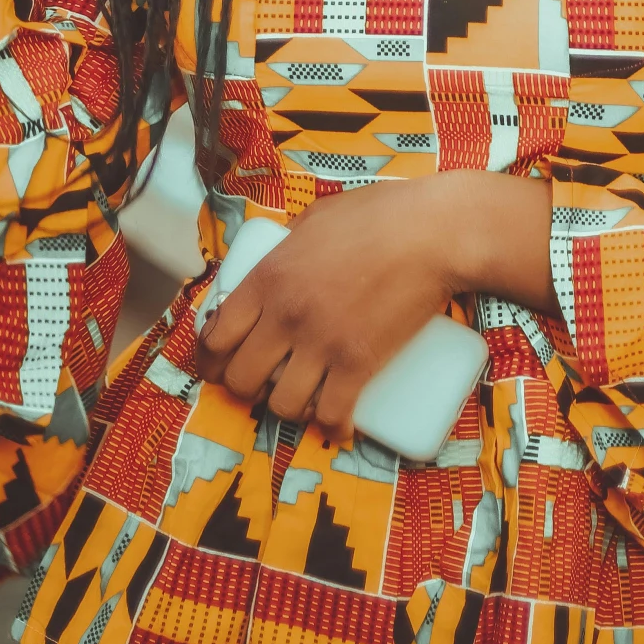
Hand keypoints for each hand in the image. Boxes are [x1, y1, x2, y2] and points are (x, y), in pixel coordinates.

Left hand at [196, 172, 554, 436]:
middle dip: (245, 389)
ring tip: (302, 399)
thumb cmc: (377, 215)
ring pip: (281, 405)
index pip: (216, 336)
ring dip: (288, 409)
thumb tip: (277, 262)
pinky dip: (333, 428)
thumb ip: (288, 245)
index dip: (211, 359)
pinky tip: (339, 426)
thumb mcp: (315, 220)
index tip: (220, 365)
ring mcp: (321, 344)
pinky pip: (331, 415)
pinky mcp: (358, 365)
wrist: (432, 233)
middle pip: (240, 378)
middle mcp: (285, 316)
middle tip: (262, 383)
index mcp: (268, 278)